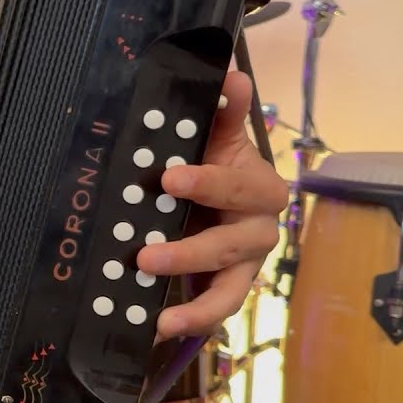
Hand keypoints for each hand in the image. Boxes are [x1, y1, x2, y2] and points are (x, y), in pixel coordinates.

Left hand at [136, 70, 287, 339]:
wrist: (213, 197)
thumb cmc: (211, 162)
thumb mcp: (214, 136)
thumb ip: (221, 112)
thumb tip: (228, 74)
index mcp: (258, 187)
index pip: (237, 185)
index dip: (207, 182)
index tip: (170, 178)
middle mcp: (258, 229)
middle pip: (232, 245)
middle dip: (189, 251)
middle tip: (144, 255)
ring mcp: (244, 265)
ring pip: (227, 288)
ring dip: (192, 301)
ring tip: (155, 311)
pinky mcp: (226, 290)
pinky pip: (213, 311)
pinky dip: (188, 322)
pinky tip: (154, 328)